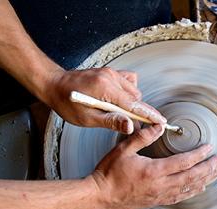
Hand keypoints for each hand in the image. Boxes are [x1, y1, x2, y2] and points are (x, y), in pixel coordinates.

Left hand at [43, 67, 165, 133]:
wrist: (54, 84)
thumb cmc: (67, 103)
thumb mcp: (87, 118)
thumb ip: (111, 121)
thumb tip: (130, 127)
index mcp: (105, 88)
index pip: (134, 105)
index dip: (149, 115)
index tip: (162, 122)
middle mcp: (111, 77)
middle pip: (136, 98)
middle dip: (135, 111)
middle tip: (124, 122)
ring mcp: (111, 72)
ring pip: (134, 91)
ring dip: (129, 102)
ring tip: (113, 109)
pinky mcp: (111, 71)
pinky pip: (129, 81)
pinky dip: (127, 92)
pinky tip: (116, 97)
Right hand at [88, 124, 216, 208]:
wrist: (100, 197)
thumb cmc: (109, 173)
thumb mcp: (123, 150)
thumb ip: (142, 137)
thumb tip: (159, 125)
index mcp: (154, 171)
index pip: (183, 162)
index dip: (199, 154)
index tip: (209, 147)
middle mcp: (161, 185)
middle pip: (192, 177)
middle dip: (208, 168)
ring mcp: (160, 195)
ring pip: (189, 188)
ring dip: (205, 179)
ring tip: (216, 172)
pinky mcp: (157, 201)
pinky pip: (180, 197)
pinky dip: (193, 191)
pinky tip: (199, 188)